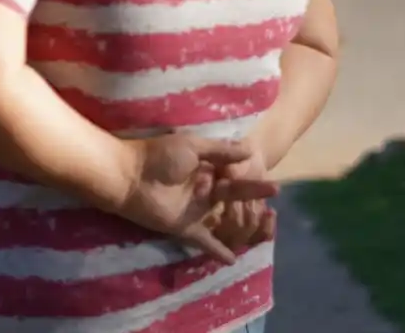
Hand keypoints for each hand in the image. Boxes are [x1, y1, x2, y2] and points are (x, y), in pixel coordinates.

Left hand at [116, 134, 278, 264]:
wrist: (128, 176)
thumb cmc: (158, 157)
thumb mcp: (192, 147)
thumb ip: (220, 151)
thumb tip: (249, 148)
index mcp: (203, 168)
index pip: (231, 174)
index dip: (248, 175)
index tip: (268, 171)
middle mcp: (202, 190)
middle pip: (233, 195)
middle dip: (254, 192)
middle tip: (275, 189)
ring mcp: (195, 210)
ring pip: (225, 218)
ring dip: (243, 220)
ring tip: (265, 220)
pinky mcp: (186, 228)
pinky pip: (206, 241)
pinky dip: (218, 251)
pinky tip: (234, 258)